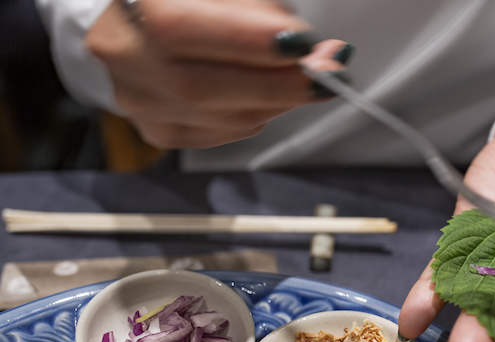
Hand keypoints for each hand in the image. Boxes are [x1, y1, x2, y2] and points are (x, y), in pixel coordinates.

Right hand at [86, 0, 351, 148]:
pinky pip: (223, 132)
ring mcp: (138, 98)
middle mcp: (123, 53)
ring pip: (219, 116)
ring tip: (306, 77)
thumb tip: (319, 51)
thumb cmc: (196, 0)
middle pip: (201, 86)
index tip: (302, 44)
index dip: (246, 41)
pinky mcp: (158, 129)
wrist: (149, 16)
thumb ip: (265, 10)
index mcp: (132, 1)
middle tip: (327, 73)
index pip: (179, 28)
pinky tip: (270, 93)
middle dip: (277, 83)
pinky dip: (260, 114)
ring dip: (277, 100)